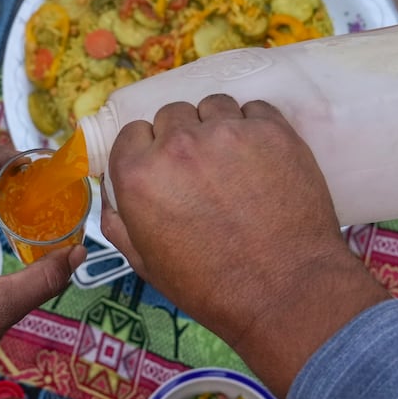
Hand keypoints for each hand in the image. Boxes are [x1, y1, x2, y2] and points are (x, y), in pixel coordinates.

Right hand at [98, 96, 388, 397]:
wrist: (285, 292)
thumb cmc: (210, 287)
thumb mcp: (145, 264)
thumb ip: (119, 221)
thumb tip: (111, 193)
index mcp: (139, 174)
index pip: (132, 133)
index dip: (147, 151)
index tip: (165, 170)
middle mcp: (178, 144)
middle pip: (172, 114)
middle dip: (182, 137)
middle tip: (202, 171)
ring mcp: (227, 132)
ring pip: (213, 106)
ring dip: (217, 127)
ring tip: (234, 162)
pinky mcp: (272, 130)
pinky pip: (255, 109)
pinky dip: (255, 127)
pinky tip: (262, 157)